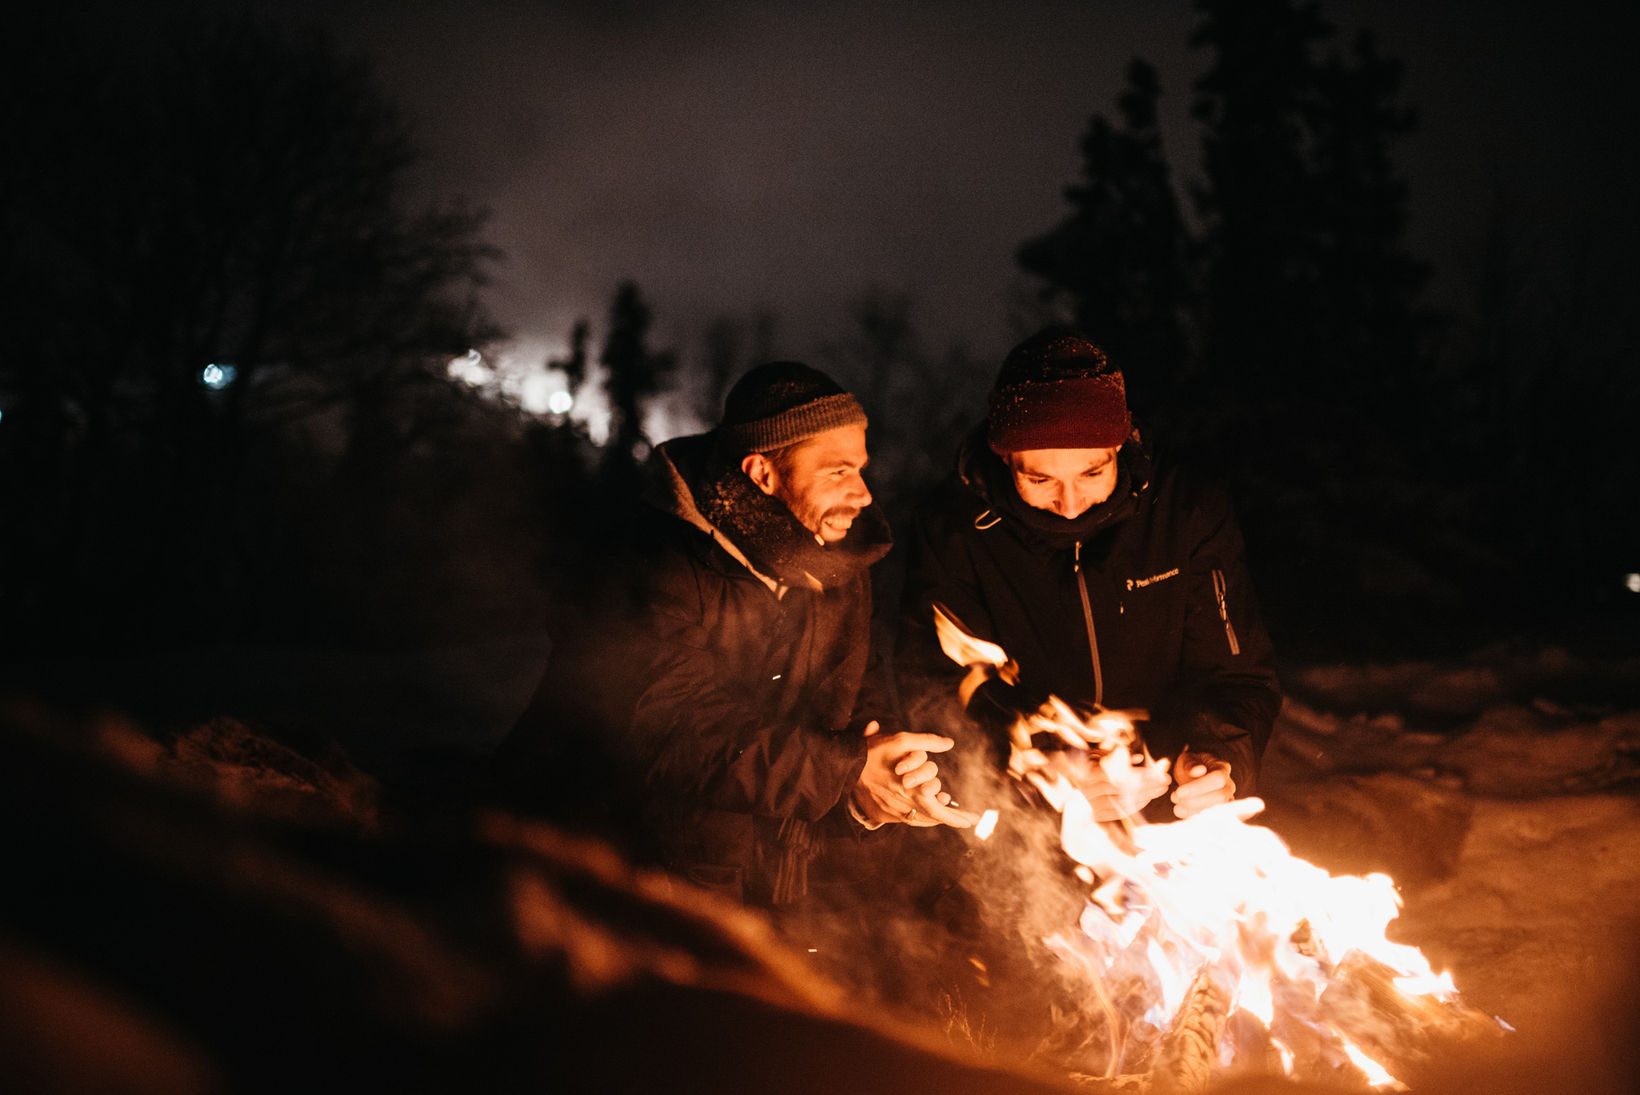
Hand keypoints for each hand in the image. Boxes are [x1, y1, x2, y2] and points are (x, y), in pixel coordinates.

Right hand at [851, 722, 972, 826]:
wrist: (844, 767)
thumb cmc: (874, 752)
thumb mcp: (902, 741)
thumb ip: (928, 741)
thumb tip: (949, 742)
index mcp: (913, 794)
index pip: (942, 814)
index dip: (959, 819)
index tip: (973, 820)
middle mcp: (903, 808)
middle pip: (934, 818)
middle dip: (950, 816)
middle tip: (965, 817)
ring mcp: (891, 813)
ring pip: (920, 821)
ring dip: (934, 817)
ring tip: (946, 810)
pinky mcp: (881, 815)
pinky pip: (905, 820)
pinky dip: (918, 817)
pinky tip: (923, 811)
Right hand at [1064, 751, 1169, 821]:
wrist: (1071, 783)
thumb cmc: (1090, 764)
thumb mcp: (1102, 754)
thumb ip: (1120, 756)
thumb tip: (1140, 758)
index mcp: (1089, 772)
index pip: (1122, 774)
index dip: (1142, 774)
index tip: (1159, 771)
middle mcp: (1089, 790)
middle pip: (1126, 788)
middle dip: (1149, 784)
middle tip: (1166, 779)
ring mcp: (1093, 804)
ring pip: (1126, 801)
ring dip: (1147, 795)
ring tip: (1162, 788)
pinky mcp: (1098, 814)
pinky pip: (1122, 811)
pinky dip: (1138, 805)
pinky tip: (1149, 797)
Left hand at [1171, 748, 1234, 817]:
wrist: (1190, 776)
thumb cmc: (1189, 766)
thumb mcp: (1186, 760)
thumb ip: (1191, 764)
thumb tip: (1199, 770)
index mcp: (1222, 768)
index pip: (1218, 779)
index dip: (1199, 787)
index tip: (1179, 791)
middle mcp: (1229, 785)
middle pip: (1219, 797)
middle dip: (1195, 800)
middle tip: (1175, 797)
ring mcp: (1227, 800)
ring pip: (1217, 810)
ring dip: (1193, 810)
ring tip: (1176, 804)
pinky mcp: (1220, 812)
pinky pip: (1211, 819)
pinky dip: (1194, 817)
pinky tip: (1180, 811)